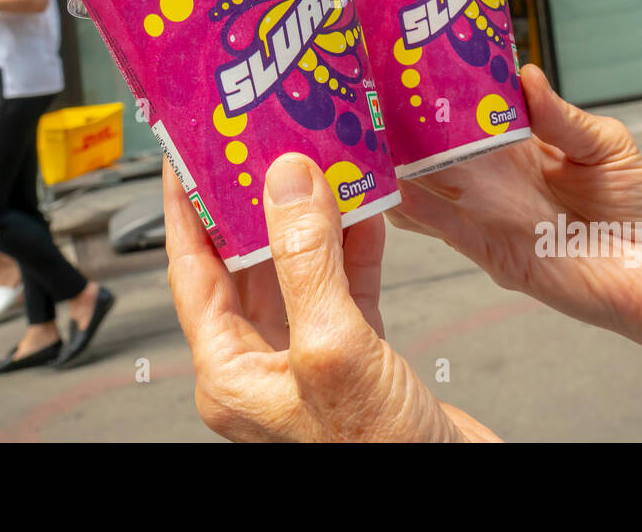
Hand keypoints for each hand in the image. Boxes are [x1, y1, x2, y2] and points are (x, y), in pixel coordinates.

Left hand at [163, 154, 498, 441]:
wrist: (455, 496)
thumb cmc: (383, 457)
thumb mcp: (333, 348)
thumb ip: (306, 260)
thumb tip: (286, 182)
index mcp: (230, 373)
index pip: (192, 270)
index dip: (186, 208)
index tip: (186, 155)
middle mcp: (262, 367)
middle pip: (244, 264)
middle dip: (254, 203)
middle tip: (259, 146)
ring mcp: (310, 362)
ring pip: (298, 270)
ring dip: (310, 218)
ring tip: (315, 163)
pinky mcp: (357, 359)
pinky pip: (343, 288)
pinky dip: (353, 247)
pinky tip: (366, 209)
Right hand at [388, 65, 641, 348]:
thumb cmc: (639, 208)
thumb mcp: (604, 145)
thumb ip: (560, 117)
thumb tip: (526, 73)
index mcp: (516, 146)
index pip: (463, 113)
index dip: (435, 91)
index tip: (403, 63)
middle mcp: (491, 179)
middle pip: (430, 148)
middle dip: (397, 125)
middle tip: (362, 96)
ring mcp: (485, 215)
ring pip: (422, 187)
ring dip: (392, 167)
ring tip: (361, 137)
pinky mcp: (488, 252)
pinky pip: (440, 228)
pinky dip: (410, 209)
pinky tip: (388, 188)